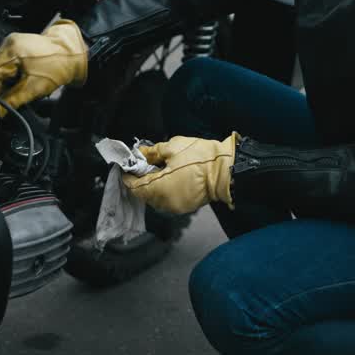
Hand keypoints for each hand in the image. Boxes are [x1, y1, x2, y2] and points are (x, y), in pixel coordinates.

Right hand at [0, 19, 87, 116]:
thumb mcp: (34, 88)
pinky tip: (1, 89)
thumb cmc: (58, 66)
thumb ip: (13, 100)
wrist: (71, 54)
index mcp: (13, 50)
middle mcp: (9, 44)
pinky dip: (0, 79)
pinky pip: (1, 65)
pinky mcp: (14, 49)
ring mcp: (11, 45)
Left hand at [122, 133, 238, 213]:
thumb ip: (152, 152)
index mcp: (159, 188)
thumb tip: (141, 153)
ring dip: (153, 186)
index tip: (127, 168)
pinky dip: (165, 190)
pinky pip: (169, 199)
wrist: (227, 169)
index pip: (134, 187)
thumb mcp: (172, 148)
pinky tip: (170, 177)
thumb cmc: (201, 158)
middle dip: (141, 180)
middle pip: (144, 194)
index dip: (128, 177)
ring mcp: (177, 206)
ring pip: (156, 198)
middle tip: (143, 165)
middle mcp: (166, 202)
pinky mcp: (186, 206)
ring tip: (158, 170)